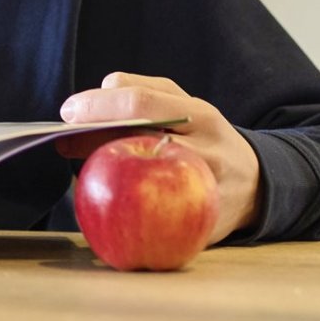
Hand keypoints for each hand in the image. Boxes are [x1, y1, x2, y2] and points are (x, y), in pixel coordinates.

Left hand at [58, 71, 261, 243]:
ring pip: (147, 185)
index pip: (142, 104)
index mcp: (201, 116)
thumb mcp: (184, 105)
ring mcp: (210, 193)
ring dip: (105, 175)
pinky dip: (124, 212)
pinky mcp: (206, 228)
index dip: (98, 107)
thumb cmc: (204, 138)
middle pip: (140, 142)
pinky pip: (157, 223)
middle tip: (62, 141)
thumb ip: (141, 92)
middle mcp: (209, 153)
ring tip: (83, 168)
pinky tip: (102, 204)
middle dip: (91, 139)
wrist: (257, 184)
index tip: (67, 112)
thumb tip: (92, 99)